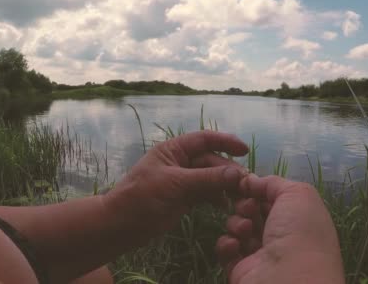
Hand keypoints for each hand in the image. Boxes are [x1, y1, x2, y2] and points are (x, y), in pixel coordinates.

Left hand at [102, 131, 248, 243]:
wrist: (120, 226)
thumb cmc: (142, 198)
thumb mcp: (176, 184)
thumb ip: (207, 178)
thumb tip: (237, 174)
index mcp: (173, 150)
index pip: (204, 139)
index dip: (225, 142)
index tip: (244, 150)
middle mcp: (180, 162)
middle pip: (211, 161)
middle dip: (228, 171)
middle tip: (247, 185)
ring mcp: (183, 181)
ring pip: (211, 178)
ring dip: (225, 186)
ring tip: (241, 197)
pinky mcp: (184, 198)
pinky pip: (206, 193)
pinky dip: (217, 198)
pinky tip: (226, 206)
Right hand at [216, 175, 344, 283]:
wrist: (291, 280)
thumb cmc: (300, 233)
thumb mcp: (298, 194)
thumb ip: (274, 182)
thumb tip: (251, 180)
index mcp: (299, 219)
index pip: (273, 198)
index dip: (258, 188)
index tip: (244, 182)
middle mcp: (282, 236)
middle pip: (253, 210)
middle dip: (246, 203)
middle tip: (248, 208)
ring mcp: (261, 254)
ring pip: (239, 227)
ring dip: (237, 222)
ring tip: (245, 229)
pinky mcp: (241, 269)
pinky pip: (227, 249)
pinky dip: (227, 243)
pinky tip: (235, 244)